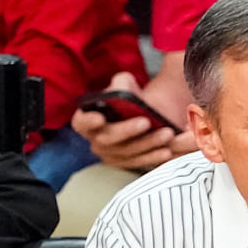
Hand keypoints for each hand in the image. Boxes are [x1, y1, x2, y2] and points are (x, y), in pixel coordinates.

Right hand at [72, 72, 195, 171]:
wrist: (143, 113)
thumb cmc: (128, 97)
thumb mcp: (124, 84)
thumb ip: (121, 83)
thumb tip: (123, 88)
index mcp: (87, 120)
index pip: (81, 122)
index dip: (88, 121)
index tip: (100, 117)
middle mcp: (96, 140)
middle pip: (108, 139)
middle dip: (127, 130)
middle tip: (146, 121)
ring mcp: (110, 155)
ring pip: (128, 152)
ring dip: (148, 144)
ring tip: (166, 133)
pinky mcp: (127, 163)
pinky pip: (140, 162)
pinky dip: (154, 157)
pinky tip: (166, 150)